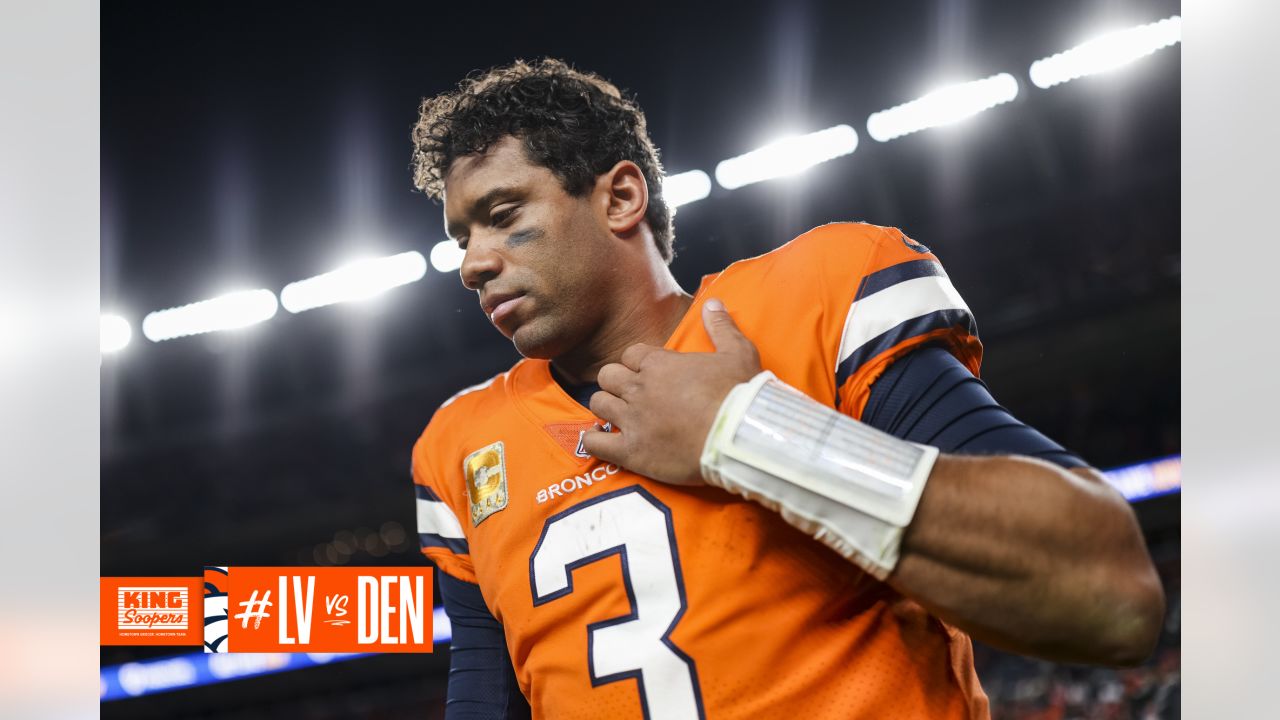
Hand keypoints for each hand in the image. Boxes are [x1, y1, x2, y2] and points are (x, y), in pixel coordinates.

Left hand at [581, 298, 762, 484]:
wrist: (740, 437)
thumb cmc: (740, 394)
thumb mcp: (738, 352)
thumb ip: (721, 326)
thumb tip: (713, 302)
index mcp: (659, 364)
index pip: (630, 354)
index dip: (637, 363)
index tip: (648, 374)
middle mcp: (640, 388)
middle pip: (608, 376)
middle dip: (616, 383)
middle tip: (631, 394)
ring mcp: (633, 420)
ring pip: (598, 403)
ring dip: (606, 407)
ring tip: (618, 415)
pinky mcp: (632, 451)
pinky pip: (595, 443)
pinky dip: (593, 441)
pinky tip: (601, 440)